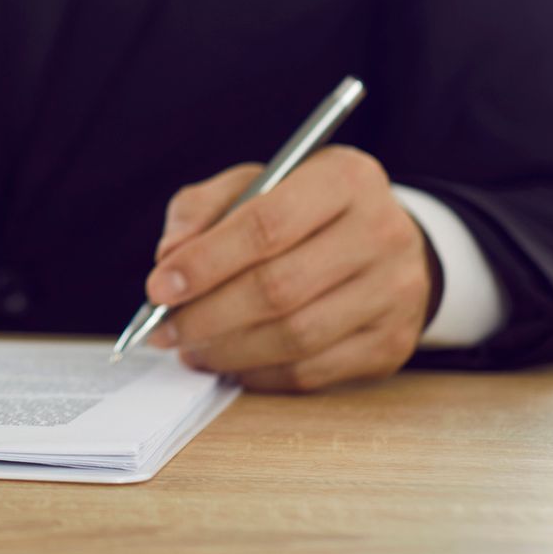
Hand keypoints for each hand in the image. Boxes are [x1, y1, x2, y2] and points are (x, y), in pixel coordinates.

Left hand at [144, 146, 434, 391]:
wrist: (383, 242)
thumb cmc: (302, 211)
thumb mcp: (252, 185)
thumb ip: (201, 209)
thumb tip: (168, 258)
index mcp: (345, 179)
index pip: (266, 226)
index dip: (204, 262)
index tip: (158, 287)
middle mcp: (382, 233)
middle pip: (278, 289)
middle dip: (206, 315)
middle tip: (163, 329)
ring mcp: (394, 293)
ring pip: (294, 338)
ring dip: (227, 350)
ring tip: (189, 347)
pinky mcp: (392, 344)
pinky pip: (311, 372)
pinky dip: (257, 373)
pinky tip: (228, 362)